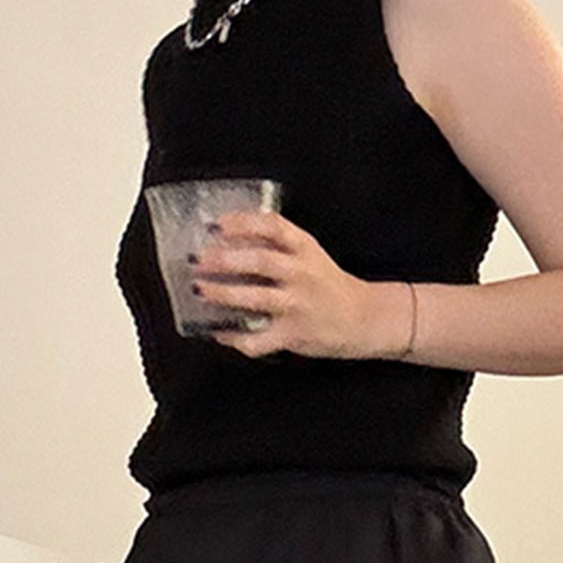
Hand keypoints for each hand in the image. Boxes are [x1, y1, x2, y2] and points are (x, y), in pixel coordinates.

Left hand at [190, 210, 410, 359]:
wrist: (363, 319)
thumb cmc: (330, 286)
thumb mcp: (310, 255)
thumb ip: (277, 246)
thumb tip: (233, 239)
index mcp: (304, 248)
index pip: (272, 226)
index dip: (242, 223)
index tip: (217, 225)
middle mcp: (301, 273)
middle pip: (259, 260)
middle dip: (224, 259)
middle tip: (199, 259)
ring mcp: (297, 305)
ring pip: (255, 297)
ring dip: (223, 294)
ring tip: (201, 290)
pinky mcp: (293, 334)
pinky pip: (258, 339)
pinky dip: (236, 338)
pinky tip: (220, 332)